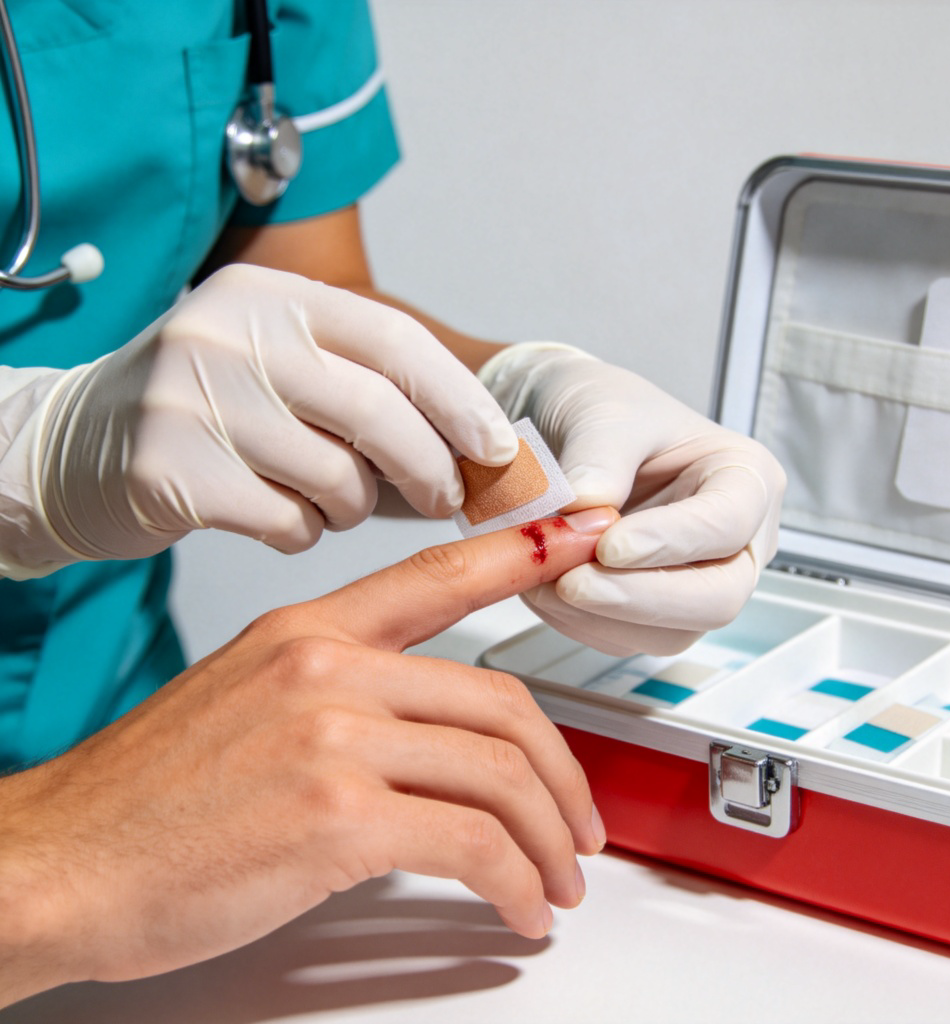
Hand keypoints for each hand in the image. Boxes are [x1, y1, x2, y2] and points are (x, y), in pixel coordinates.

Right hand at [0, 507, 614, 1006]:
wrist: (61, 862)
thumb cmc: (150, 796)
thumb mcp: (250, 701)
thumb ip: (344, 693)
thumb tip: (428, 728)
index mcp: (310, 631)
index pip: (441, 576)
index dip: (525, 553)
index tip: (583, 536)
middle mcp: (328, 668)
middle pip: (500, 701)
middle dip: (562, 773)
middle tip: (578, 822)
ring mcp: (334, 738)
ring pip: (499, 773)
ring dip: (548, 838)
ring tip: (555, 879)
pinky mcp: (335, 819)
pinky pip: (470, 843)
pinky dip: (513, 882)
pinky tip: (514, 908)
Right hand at [3, 264, 517, 574]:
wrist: (77, 444)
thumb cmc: (209, 408)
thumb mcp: (278, 362)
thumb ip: (363, 387)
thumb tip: (474, 444)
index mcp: (272, 296)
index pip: (394, 340)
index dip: (457, 399)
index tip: (496, 446)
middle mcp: (229, 335)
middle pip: (376, 412)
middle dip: (430, 468)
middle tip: (447, 498)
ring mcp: (191, 400)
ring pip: (336, 479)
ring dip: (354, 507)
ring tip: (331, 501)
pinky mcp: (168, 472)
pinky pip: (287, 524)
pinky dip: (303, 532)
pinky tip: (280, 517)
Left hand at [480, 343, 785, 655]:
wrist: (565, 428)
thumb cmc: (605, 408)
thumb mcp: (603, 408)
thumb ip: (599, 453)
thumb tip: (586, 505)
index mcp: (744, 478)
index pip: (729, 523)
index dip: (672, 542)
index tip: (609, 544)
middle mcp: (734, 541)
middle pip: (718, 597)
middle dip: (640, 598)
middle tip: (573, 583)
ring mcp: (696, 583)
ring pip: (670, 632)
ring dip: (600, 616)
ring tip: (545, 576)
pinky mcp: (651, 613)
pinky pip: (625, 638)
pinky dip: (578, 622)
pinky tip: (546, 586)